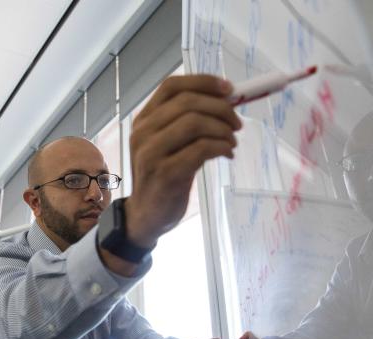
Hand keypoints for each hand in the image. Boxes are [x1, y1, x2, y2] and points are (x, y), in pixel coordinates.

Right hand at [125, 75, 241, 247]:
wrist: (146, 215)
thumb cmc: (161, 177)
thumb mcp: (166, 145)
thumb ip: (185, 123)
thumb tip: (226, 101)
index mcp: (143, 121)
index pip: (171, 86)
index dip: (203, 82)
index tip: (229, 89)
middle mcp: (143, 133)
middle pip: (187, 102)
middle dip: (220, 108)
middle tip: (236, 122)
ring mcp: (152, 153)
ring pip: (195, 122)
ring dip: (222, 129)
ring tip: (231, 141)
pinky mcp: (166, 173)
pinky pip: (202, 148)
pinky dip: (221, 146)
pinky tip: (227, 153)